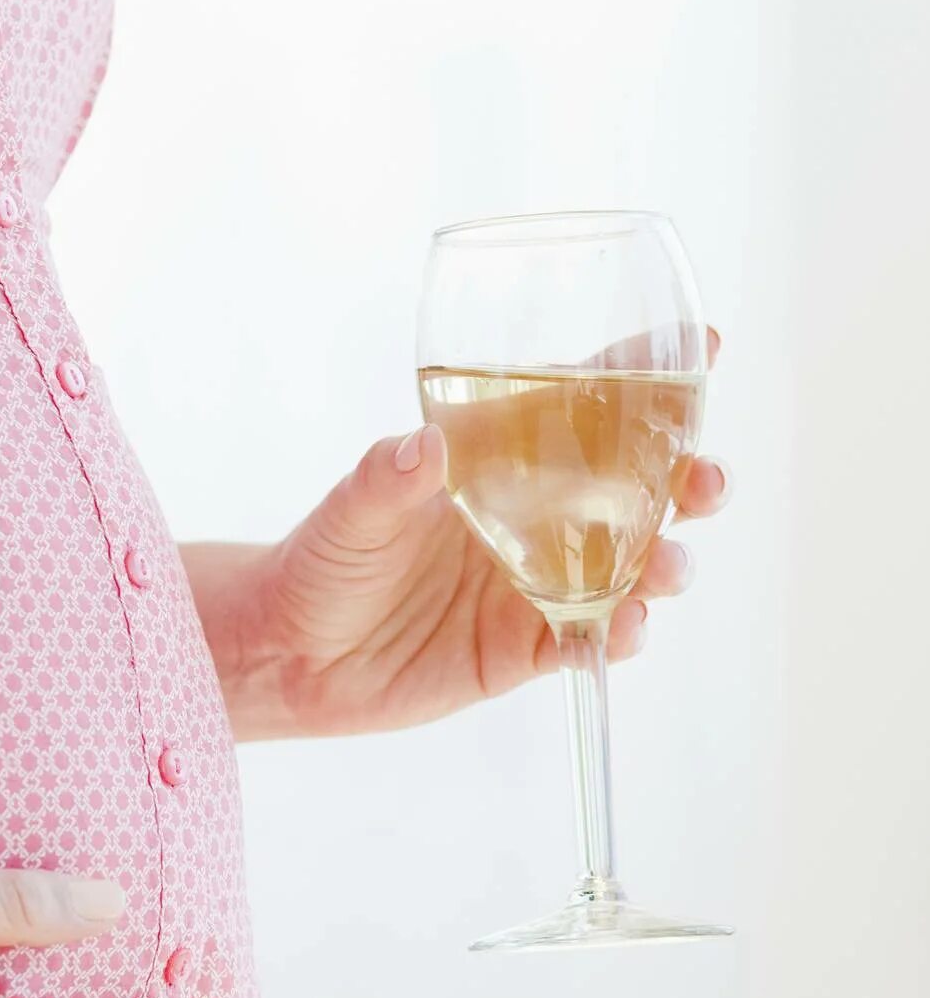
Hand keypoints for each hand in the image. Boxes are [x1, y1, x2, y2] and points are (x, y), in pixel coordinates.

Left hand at [230, 329, 732, 737]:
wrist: (292, 654)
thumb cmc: (322, 560)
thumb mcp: (348, 512)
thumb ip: (386, 479)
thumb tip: (425, 445)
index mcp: (497, 460)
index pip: (583, 406)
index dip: (646, 374)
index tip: (704, 342)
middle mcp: (534, 518)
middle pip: (636, 489)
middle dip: (685, 478)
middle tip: (705, 479)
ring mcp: (537, 583)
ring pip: (630, 565)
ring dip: (665, 561)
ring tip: (668, 565)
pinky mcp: (528, 648)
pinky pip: (593, 636)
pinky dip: (621, 630)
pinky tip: (628, 623)